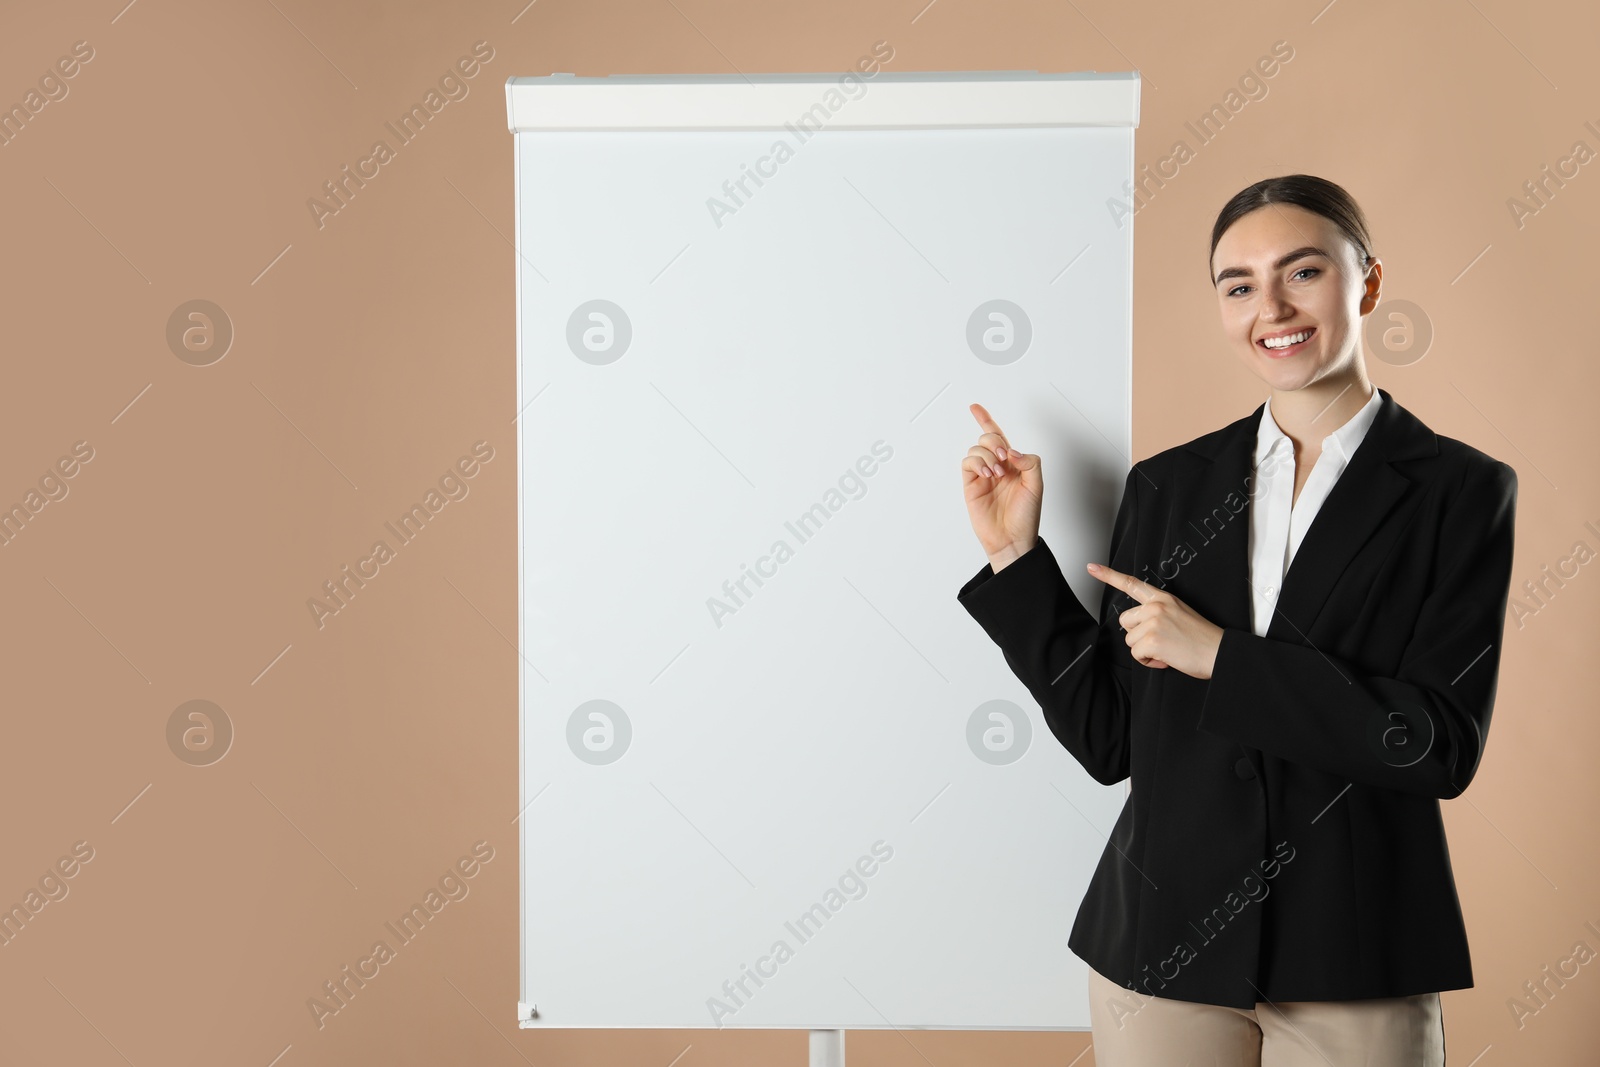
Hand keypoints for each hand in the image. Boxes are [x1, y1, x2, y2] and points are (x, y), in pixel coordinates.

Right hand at [960, 403, 1042, 570]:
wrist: (1012, 539)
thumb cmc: (1026, 516)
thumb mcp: (1037, 486)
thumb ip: (1029, 462)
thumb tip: (1012, 451)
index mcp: (1013, 465)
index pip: (999, 437)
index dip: (986, 420)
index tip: (975, 408)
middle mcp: (997, 467)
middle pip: (987, 439)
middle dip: (994, 442)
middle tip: (1003, 459)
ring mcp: (982, 476)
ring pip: (976, 449)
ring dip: (987, 456)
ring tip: (997, 474)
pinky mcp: (971, 485)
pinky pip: (968, 463)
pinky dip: (977, 463)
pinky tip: (987, 474)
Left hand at [1086, 563, 1224, 678]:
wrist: (1219, 653)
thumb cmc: (1201, 639)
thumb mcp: (1179, 614)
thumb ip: (1157, 613)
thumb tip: (1138, 625)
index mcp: (1163, 598)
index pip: (1132, 584)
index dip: (1109, 575)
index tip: (1092, 567)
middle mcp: (1156, 606)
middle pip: (1125, 621)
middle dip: (1138, 635)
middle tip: (1163, 641)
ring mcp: (1153, 621)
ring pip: (1130, 640)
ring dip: (1145, 650)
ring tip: (1168, 649)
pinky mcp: (1151, 639)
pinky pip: (1136, 654)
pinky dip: (1149, 661)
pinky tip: (1167, 658)